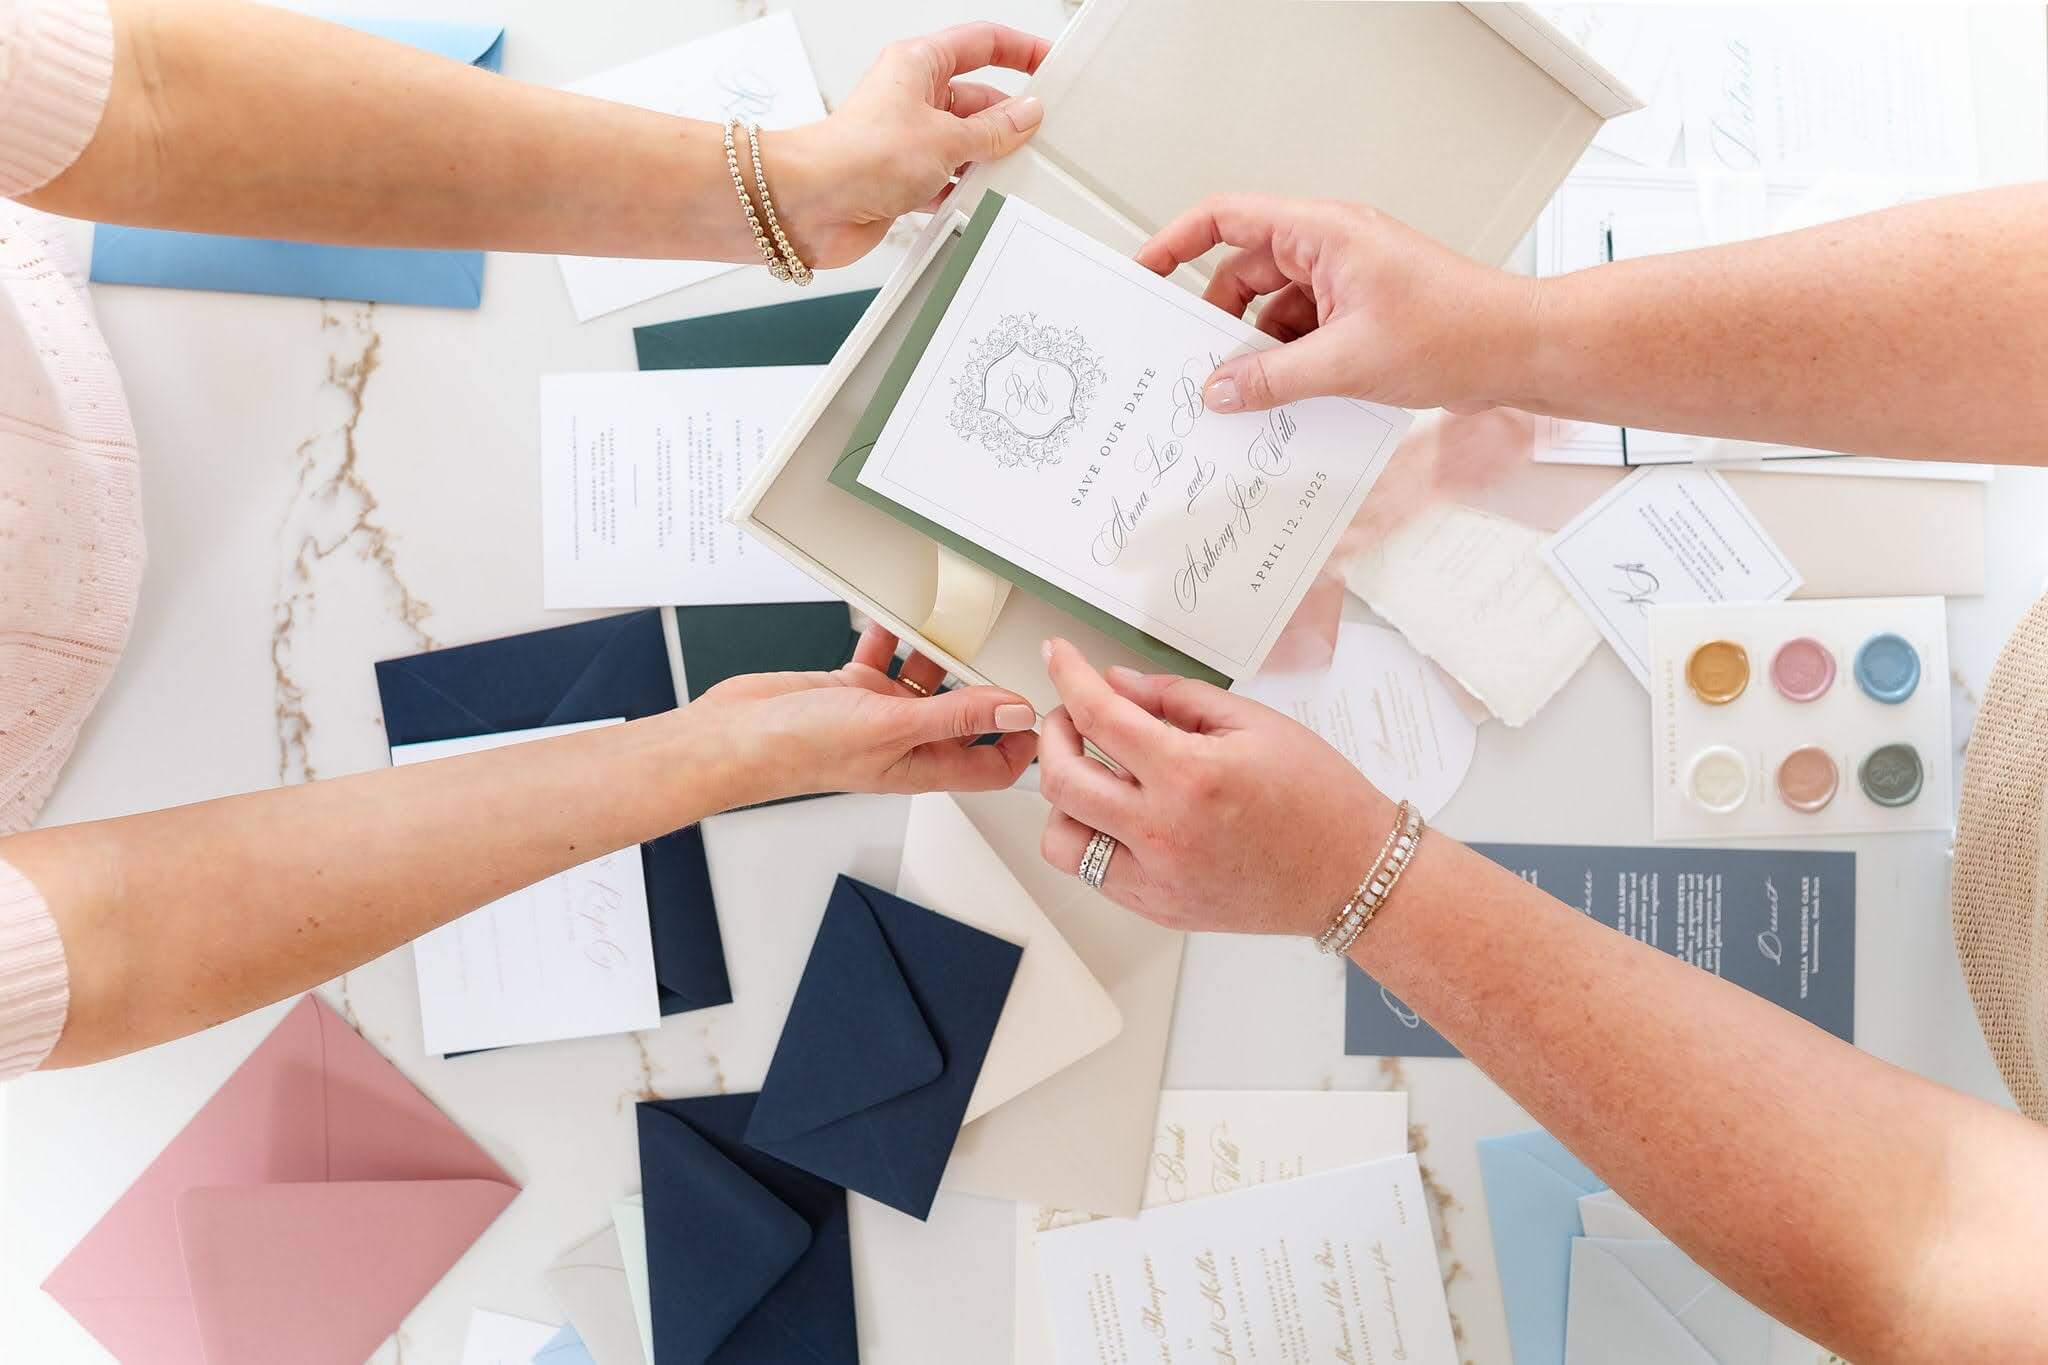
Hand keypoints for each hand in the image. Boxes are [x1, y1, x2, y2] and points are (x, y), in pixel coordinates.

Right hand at [697, 624, 1037, 804]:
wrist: (736, 735)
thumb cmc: (800, 750)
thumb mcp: (892, 726)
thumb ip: (956, 715)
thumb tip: (1015, 712)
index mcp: (923, 766)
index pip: (993, 765)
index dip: (1023, 743)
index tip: (1045, 706)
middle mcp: (906, 742)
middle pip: (965, 715)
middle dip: (986, 683)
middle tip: (1007, 647)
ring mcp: (878, 714)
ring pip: (928, 680)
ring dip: (939, 652)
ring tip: (955, 621)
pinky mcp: (851, 688)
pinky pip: (886, 656)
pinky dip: (893, 635)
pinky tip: (897, 614)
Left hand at [771, 23, 1049, 268]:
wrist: (811, 206)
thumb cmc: (856, 156)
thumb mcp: (945, 137)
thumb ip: (993, 129)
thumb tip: (1026, 115)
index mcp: (918, 64)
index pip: (981, 42)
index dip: (1020, 49)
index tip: (1050, 61)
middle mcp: (911, 96)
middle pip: (978, 98)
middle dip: (1007, 119)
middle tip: (1038, 135)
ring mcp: (907, 138)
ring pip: (965, 142)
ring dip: (984, 159)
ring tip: (1004, 171)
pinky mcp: (902, 177)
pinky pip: (948, 178)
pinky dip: (963, 189)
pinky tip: (975, 198)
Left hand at [1034, 638, 1393, 934]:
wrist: (1351, 874)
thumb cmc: (1319, 798)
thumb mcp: (1255, 723)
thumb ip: (1176, 698)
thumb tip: (1118, 684)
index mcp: (1190, 776)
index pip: (1099, 716)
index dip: (1068, 677)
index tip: (1058, 657)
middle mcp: (1164, 834)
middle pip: (1059, 780)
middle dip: (1052, 735)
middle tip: (1073, 717)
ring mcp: (1157, 880)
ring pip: (1061, 839)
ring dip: (1064, 798)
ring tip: (1097, 776)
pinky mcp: (1160, 909)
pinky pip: (1093, 873)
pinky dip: (1093, 837)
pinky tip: (1121, 814)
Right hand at [1135, 193, 1539, 415]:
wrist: (1523, 351)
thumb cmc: (1459, 332)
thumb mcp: (1348, 362)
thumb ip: (1273, 378)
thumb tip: (1220, 389)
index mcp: (1323, 232)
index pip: (1227, 218)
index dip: (1177, 242)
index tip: (1144, 274)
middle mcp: (1332, 247)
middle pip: (1246, 272)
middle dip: (1221, 322)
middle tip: (1199, 366)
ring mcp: (1348, 280)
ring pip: (1275, 309)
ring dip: (1260, 351)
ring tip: (1251, 396)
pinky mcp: (1362, 313)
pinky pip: (1305, 332)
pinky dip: (1291, 363)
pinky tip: (1288, 400)